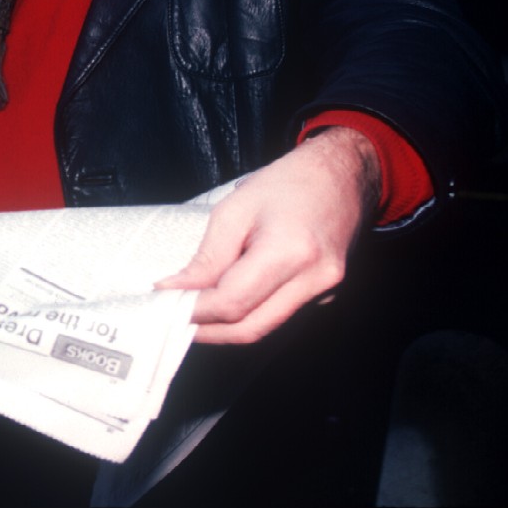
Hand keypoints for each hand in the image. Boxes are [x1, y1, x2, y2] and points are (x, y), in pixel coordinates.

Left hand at [156, 127, 379, 343]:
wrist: (343, 175)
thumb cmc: (288, 183)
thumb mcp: (235, 210)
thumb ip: (207, 257)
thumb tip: (177, 289)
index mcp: (291, 252)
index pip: (233, 302)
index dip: (194, 310)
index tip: (163, 303)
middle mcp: (315, 280)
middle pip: (251, 328)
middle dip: (207, 331)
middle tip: (171, 320)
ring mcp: (327, 292)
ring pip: (266, 328)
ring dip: (226, 329)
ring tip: (192, 314)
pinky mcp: (327, 296)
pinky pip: (280, 316)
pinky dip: (250, 315)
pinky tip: (226, 305)